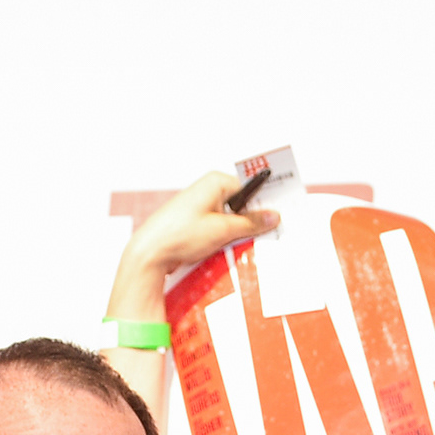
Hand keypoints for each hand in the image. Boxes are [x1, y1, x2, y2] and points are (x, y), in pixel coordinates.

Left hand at [107, 173, 279, 322]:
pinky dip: (229, 240)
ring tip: (246, 245)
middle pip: (243, 205)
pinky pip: (222, 229)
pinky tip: (231, 250)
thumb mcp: (223, 230)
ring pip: (233, 220)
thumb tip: (273, 216)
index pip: (250, 188)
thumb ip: (251, 223)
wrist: (152, 252)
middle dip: (255, 221)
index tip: (282, 215)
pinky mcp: (198, 224)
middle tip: (270, 235)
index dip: (266, 203)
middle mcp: (209, 191)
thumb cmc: (180, 234)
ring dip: (241, 234)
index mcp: (215, 183)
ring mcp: (202, 208)